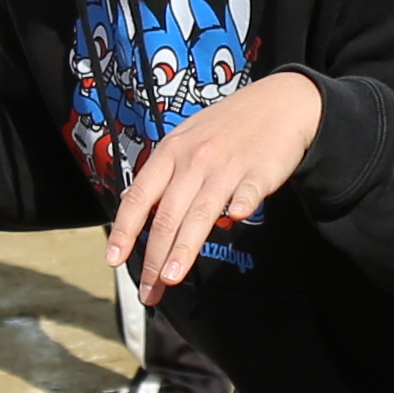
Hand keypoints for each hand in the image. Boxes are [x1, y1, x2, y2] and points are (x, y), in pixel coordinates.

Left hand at [107, 70, 319, 298]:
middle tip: (148, 290)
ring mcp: (227, 165)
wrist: (280, 102)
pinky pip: (247, 191)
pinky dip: (240, 205)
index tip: (113, 259)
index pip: (139, 197)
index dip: (124, 230)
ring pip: (200, 212)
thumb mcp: (186, 140)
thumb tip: (138, 209)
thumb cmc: (229, 126)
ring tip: (171, 278)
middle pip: (168, 215)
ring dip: (184, 247)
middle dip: (154, 257)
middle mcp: (194, 160)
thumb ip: (165, 175)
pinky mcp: (259, 171)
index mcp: (170, 152)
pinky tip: (234, 221)